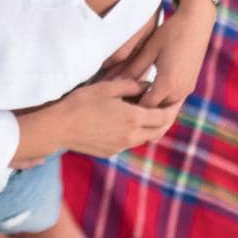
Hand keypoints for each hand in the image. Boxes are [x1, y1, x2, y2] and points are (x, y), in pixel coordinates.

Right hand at [63, 75, 181, 156]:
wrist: (59, 127)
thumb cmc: (82, 103)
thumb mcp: (108, 87)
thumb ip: (131, 86)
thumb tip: (147, 85)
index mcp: (133, 118)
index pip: (163, 116)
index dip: (173, 107)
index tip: (178, 99)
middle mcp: (131, 136)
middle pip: (159, 131)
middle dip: (168, 119)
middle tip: (170, 107)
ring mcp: (121, 146)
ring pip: (145, 138)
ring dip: (153, 127)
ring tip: (152, 113)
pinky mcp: (110, 152)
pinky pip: (130, 142)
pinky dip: (137, 132)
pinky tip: (129, 122)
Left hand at [104, 0, 212, 108]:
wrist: (197, 22)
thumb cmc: (171, 32)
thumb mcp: (149, 50)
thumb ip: (133, 68)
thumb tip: (114, 81)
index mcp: (167, 83)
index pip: (145, 107)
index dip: (131, 107)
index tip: (118, 103)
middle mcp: (180, 90)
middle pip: (157, 111)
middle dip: (141, 109)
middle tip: (124, 102)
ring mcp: (188, 88)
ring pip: (166, 107)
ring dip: (153, 105)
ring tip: (134, 97)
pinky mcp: (191, 84)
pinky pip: (174, 99)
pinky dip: (162, 99)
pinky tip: (149, 90)